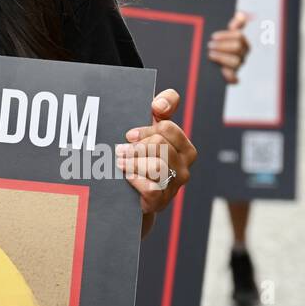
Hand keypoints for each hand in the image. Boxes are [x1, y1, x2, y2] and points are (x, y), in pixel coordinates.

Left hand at [116, 89, 195, 218]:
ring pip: (157, 166)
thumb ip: (160, 108)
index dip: (147, 128)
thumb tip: (160, 104)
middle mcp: (184, 164)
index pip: (168, 127)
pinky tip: (126, 176)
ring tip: (120, 162)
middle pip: (159, 144)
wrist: (133, 194)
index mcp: (182, 145)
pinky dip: (136, 180)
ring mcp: (175, 183)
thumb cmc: (140, 156)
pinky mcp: (162, 201)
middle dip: (136, 146)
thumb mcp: (149, 130)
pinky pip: (151, 188)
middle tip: (120, 150)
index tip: (130, 134)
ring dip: (133, 162)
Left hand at [207, 10, 250, 83]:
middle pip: (237, 48)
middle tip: (209, 45)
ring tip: (210, 54)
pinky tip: (222, 72)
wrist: (210, 57)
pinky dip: (230, 77)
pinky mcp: (233, 76)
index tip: (213, 36)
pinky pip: (235, 79)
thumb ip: (234, 23)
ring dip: (222, 58)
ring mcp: (238, 65)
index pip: (239, 36)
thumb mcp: (226, 32)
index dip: (226, 36)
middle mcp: (243, 54)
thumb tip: (240, 14)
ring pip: (236, 62)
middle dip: (222, 46)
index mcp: (243, 42)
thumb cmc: (220, 43)